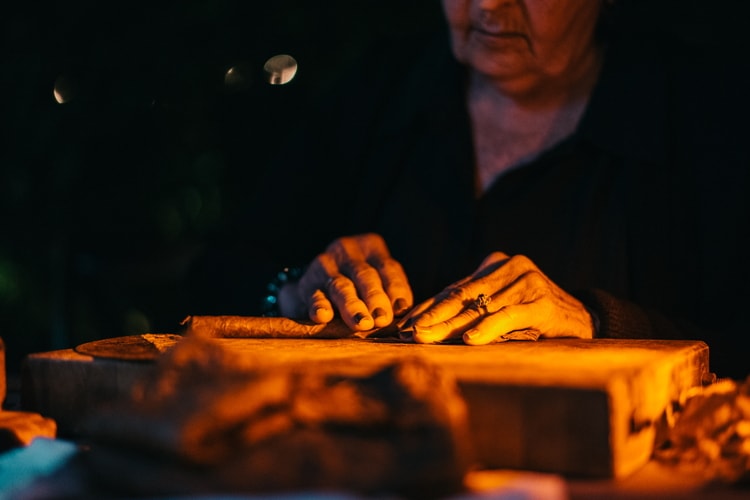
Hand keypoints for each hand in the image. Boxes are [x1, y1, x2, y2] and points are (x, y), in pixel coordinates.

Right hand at [278, 233, 412, 330]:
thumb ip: (392, 294)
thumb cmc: (359, 286)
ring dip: (352, 306)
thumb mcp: (378, 281)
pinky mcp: (307, 284)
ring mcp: (325, 266)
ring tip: (362, 323)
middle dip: (375, 298)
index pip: (387, 267)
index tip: (401, 309)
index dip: (395, 289)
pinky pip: (315, 296)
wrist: (317, 285)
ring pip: (341, 286)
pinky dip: (319, 306)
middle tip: (382, 319)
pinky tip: (323, 316)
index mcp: (371, 248)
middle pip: (365, 275)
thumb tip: (404, 313)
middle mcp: (348, 252)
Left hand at [399, 252, 594, 343]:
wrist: (584, 320)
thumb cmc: (534, 317)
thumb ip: (471, 309)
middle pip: (462, 296)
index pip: (454, 289)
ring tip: (426, 337)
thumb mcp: (500, 307)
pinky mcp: (541, 302)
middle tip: (408, 332)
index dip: (428, 307)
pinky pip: (508, 316)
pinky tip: (470, 339)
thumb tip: (424, 324)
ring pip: (480, 306)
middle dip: (432, 317)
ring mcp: (527, 282)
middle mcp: (509, 266)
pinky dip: (488, 329)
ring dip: (450, 325)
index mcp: (496, 263)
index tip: (405, 326)